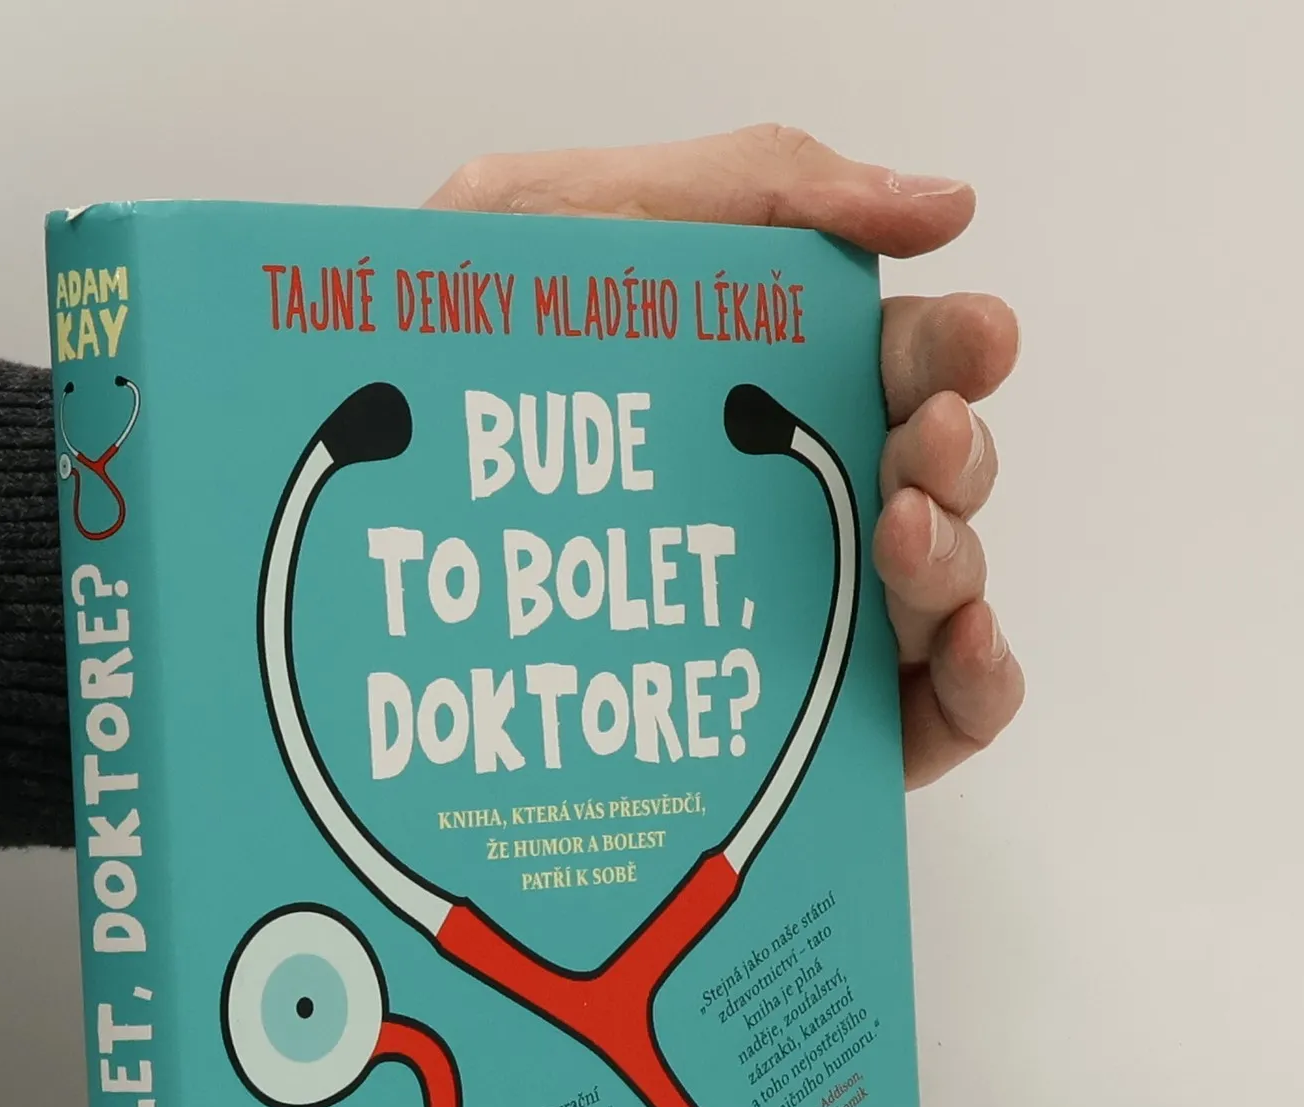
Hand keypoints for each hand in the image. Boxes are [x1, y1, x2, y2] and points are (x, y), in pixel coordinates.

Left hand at [427, 125, 1022, 788]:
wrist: (321, 479)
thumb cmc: (431, 358)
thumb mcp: (564, 219)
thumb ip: (751, 184)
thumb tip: (944, 204)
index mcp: (764, 383)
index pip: (904, 362)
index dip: (955, 349)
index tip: (969, 339)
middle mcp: (794, 498)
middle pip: (941, 476)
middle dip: (958, 454)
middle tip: (913, 444)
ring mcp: (801, 616)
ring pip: (946, 588)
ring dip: (957, 559)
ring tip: (898, 533)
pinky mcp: (795, 726)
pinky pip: (933, 717)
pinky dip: (982, 686)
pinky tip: (958, 649)